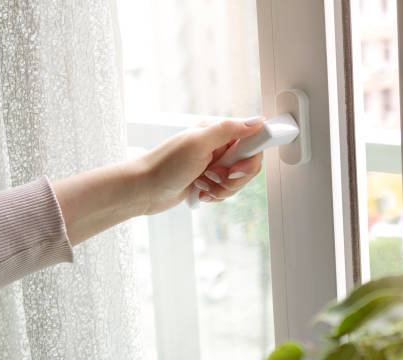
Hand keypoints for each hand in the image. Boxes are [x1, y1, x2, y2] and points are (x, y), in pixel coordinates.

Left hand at [139, 117, 264, 212]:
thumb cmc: (166, 165)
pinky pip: (227, 192)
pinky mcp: (210, 182)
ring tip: (202, 184)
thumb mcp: (199, 143)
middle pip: (248, 164)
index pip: (252, 141)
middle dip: (233, 178)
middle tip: (213, 176)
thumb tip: (257, 121)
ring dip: (222, 188)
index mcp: (218, 132)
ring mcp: (215, 166)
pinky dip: (215, 195)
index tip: (235, 167)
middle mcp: (219, 147)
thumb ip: (229, 130)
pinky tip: (199, 191)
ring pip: (238, 181)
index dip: (249, 157)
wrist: (145, 190)